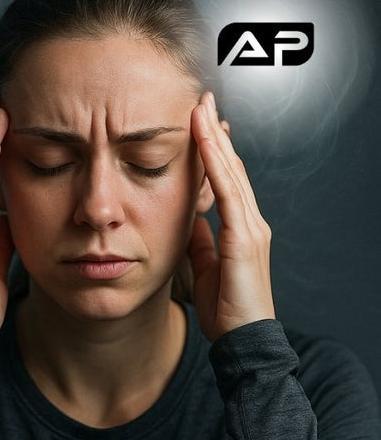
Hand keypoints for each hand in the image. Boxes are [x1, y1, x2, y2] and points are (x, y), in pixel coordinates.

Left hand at [188, 91, 275, 341]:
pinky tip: (205, 143)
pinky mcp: (245, 237)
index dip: (212, 149)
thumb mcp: (205, 266)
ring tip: (200, 109)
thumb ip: (201, 241)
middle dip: (215, 132)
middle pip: (230, 166)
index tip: (198, 122)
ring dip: (214, 138)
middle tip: (200, 100)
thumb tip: (189, 222)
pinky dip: (216, 164)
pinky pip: (228, 191)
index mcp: (240, 227)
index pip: (224, 178)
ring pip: (230, 172)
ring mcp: (250, 227)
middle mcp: (249, 221)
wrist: (243, 339)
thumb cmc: (225, 308)